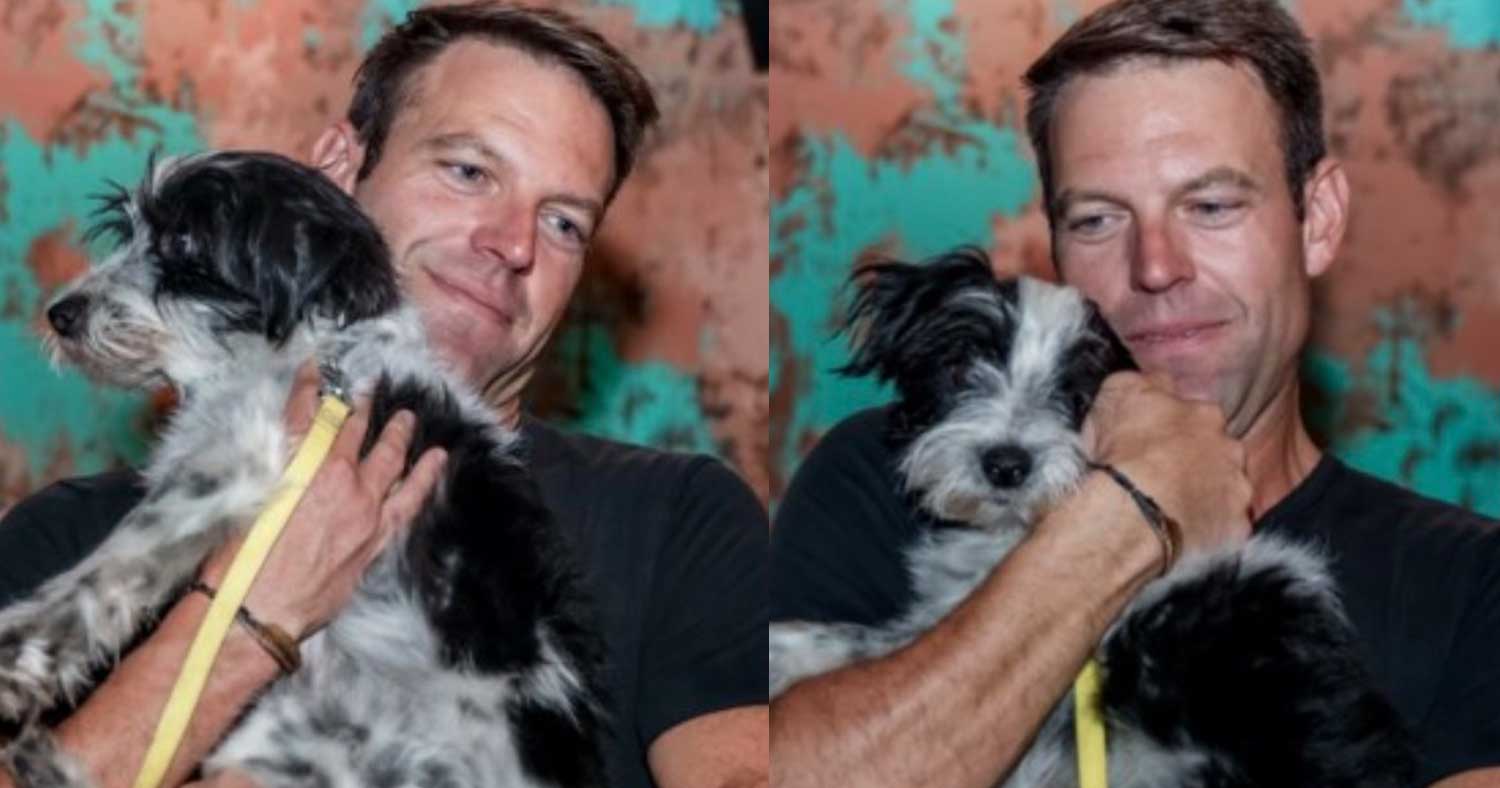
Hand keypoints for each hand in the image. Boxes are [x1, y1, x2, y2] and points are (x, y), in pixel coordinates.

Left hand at [199, 360, 447, 638]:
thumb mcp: (346, 587)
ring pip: (351, 429)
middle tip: (403, 416)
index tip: (436, 455)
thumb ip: (357, 557)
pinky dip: (310, 387)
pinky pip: (304, 411)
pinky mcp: (291, 458)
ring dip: (361, 407)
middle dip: (396, 432)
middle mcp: (359, 497)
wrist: (259, 606)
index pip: (411, 493)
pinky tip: (315, 369)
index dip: (426, 472)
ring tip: (367, 392)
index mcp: (376, 531)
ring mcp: (326, 472)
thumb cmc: (299, 608)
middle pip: (385, 455)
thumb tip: (352, 550)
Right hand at [1081, 371, 1251, 554]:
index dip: (1176, 430)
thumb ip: (1145, 382)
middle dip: (1199, 463)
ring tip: (1170, 510)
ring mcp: (1237, 492)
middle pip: (1220, 453)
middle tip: (1165, 478)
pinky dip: (1208, 532)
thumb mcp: (1119, 391)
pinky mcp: (1235, 530)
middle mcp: (1231, 450)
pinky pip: (1225, 530)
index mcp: (1205, 416)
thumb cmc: (1123, 450)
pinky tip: (1181, 534)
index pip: (1199, 416)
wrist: (1131, 511)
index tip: (1157, 443)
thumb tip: (1156, 382)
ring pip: (1227, 492)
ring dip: (1206, 498)